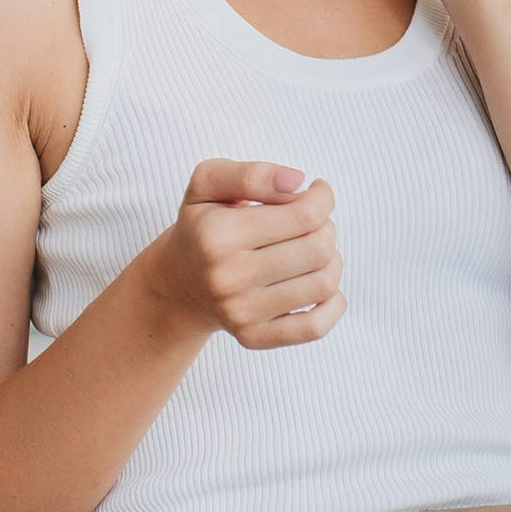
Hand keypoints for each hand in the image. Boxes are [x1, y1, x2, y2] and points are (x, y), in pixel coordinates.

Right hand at [144, 159, 345, 348]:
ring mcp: (241, 312)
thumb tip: (297, 180)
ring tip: (312, 249)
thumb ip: (252, 174)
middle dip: (326, 227)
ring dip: (331, 260)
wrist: (177, 282)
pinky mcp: (253, 337)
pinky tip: (318, 281)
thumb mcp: (209, 183)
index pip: (305, 213)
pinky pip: (315, 327)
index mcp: (218, 234)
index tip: (316, 191)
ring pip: (323, 284)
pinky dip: (333, 303)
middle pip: (319, 248)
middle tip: (310, 222)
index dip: (322, 197)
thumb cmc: (202, 224)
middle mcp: (228, 277)